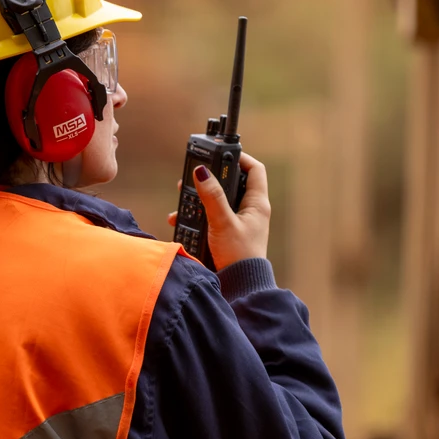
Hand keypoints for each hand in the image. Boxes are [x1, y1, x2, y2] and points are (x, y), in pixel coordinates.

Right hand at [167, 152, 270, 267]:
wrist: (239, 285)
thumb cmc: (238, 255)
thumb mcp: (222, 222)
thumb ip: (211, 196)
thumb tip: (202, 171)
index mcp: (257, 203)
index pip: (254, 169)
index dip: (240, 158)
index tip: (221, 154)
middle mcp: (250, 210)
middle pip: (232, 183)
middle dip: (212, 179)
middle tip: (196, 175)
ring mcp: (239, 222)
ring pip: (219, 200)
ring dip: (201, 198)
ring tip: (183, 198)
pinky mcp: (228, 233)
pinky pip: (212, 216)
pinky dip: (198, 216)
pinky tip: (181, 219)